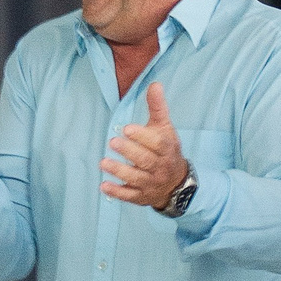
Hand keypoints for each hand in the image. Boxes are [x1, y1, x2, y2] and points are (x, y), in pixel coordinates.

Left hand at [100, 81, 189, 208]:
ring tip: (103, 163)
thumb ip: (157, 108)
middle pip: (146, 161)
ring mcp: (151, 183)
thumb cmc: (166, 150)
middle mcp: (160, 167)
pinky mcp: (141, 196)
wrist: (177, 183)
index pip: (158, 144)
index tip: (127, 128)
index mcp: (167, 149)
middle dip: (129, 152)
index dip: (143, 137)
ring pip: (136, 178)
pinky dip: (117, 192)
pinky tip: (104, 186)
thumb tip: (155, 84)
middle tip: (113, 142)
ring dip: (119, 171)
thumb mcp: (164, 128)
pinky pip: (129, 196)